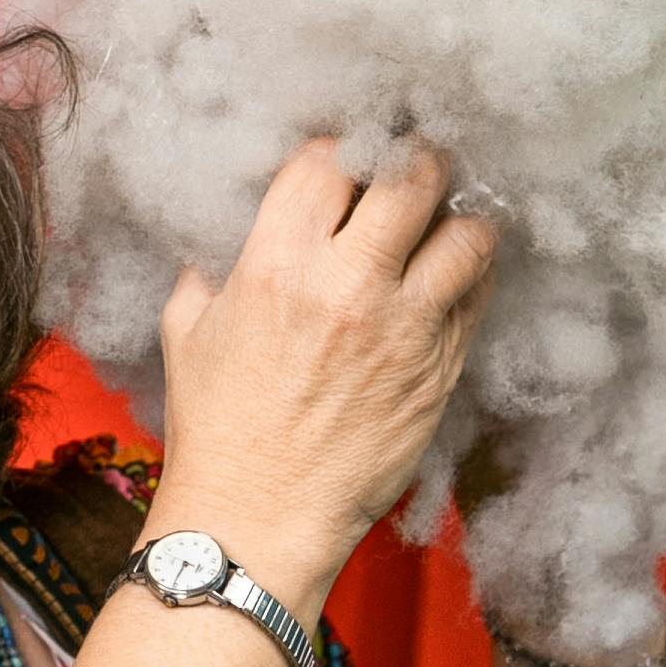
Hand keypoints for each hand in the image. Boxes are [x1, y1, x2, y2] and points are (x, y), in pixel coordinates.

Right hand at [151, 140, 499, 615]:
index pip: (330, 159)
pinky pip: (478, 298)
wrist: (258, 520)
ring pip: (469, 234)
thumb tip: (218, 249)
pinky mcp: (440, 371)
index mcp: (277, 266)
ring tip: (447, 219)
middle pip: (414, 178)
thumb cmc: (215, 432)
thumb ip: (207, 277)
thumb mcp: (187, 337)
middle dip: (418, 159)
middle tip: (417, 164)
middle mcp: (348, 287)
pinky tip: (453, 276)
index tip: (347, 158)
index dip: (342, 146)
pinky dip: (471, 277)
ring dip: (461, 217)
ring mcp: (406, 329)